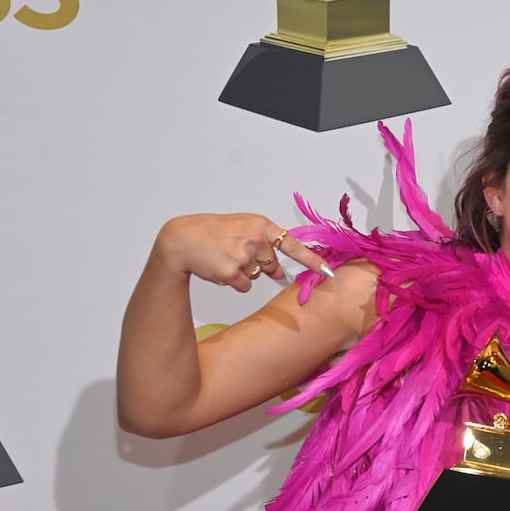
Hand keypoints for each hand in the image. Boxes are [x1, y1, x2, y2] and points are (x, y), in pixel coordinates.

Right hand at [154, 213, 331, 291]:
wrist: (180, 239)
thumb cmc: (212, 232)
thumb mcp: (241, 227)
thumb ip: (264, 244)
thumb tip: (279, 273)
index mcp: (260, 225)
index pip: (292, 246)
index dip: (312, 261)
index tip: (328, 273)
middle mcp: (255, 239)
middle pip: (272, 266)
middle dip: (259, 265)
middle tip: (235, 252)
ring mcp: (243, 256)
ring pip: (257, 277)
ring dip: (242, 272)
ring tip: (222, 257)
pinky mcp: (231, 272)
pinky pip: (243, 285)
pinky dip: (233, 281)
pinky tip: (217, 267)